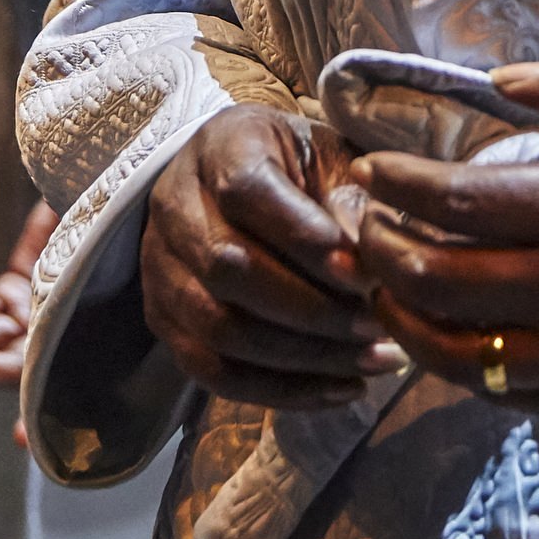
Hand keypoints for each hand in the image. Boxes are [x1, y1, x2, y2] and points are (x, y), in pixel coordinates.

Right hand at [141, 105, 395, 412]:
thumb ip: (351, 200)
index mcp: (220, 147)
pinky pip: (212, 372)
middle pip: (228, 269)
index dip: (304, 237)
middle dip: (311, 309)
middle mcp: (174, 206)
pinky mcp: (164, 321)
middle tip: (378, 326)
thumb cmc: (301, 168)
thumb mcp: (333, 159)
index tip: (365, 274)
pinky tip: (342, 389)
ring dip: (302, 357)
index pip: (246, 191)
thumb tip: (365, 260)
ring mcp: (161, 269)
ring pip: (217, 328)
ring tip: (373, 360)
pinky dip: (281, 391)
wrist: (237, 182)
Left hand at [354, 53, 538, 417]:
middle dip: (382, 253)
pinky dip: (459, 364)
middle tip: (361, 228)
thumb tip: (501, 80)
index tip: (370, 173)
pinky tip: (444, 331)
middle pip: (439, 281)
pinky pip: (504, 391)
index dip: (399, 189)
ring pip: (458, 353)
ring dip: (404, 317)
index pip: (459, 203)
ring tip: (383, 285)